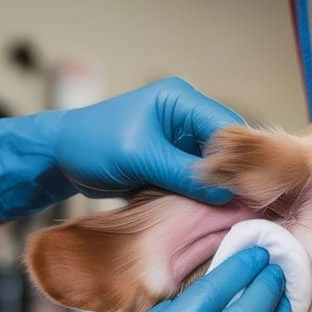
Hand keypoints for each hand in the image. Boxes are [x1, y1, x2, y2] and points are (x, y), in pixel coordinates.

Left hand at [0, 77, 241, 220]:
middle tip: (250, 204)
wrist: (58, 158)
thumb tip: (224, 193)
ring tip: (237, 211)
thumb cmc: (89, 145)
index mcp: (179, 100)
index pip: (226, 127)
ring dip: (222, 188)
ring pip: (217, 166)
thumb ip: (182, 173)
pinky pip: (200, 179)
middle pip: (228, 147)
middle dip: (237, 175)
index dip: (242, 159)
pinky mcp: (173, 162)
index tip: (253, 189)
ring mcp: (181, 141)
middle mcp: (186, 117)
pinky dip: (206, 195)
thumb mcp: (138, 157)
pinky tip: (215, 212)